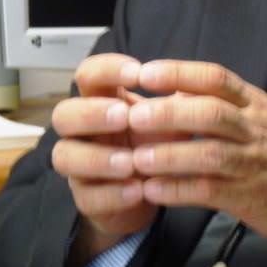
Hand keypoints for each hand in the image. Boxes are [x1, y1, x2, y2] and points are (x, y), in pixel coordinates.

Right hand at [50, 54, 184, 262]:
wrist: (151, 190)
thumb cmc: (157, 142)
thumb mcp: (171, 118)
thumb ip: (181, 98)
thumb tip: (202, 78)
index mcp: (102, 100)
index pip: (88, 74)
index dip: (106, 69)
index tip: (137, 72)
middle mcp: (83, 130)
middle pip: (63, 113)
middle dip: (91, 113)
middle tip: (123, 116)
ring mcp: (79, 165)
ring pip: (63, 156)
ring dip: (97, 158)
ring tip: (129, 162)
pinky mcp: (86, 198)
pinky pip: (86, 197)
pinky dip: (112, 194)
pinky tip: (137, 191)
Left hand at [128, 60, 266, 242]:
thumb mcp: (261, 115)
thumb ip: (223, 102)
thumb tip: (176, 89)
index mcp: (254, 103)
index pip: (217, 78)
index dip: (179, 72)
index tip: (145, 72)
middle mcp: (253, 128)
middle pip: (211, 112)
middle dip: (169, 113)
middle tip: (133, 115)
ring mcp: (252, 162)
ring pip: (209, 153)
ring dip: (169, 155)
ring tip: (136, 158)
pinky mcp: (248, 197)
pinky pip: (209, 192)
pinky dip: (178, 191)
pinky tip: (152, 191)